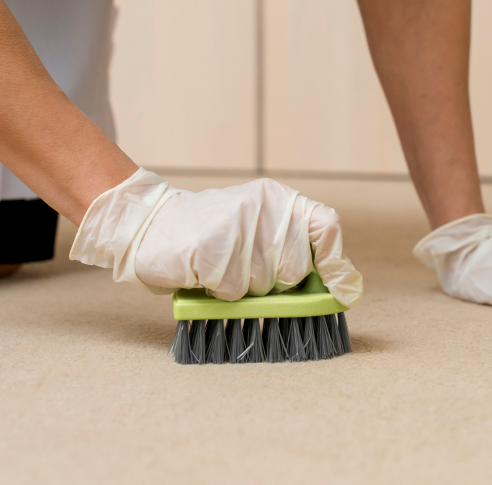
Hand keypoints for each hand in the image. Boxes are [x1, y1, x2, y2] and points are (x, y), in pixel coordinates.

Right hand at [70, 170, 362, 307]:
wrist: (150, 225)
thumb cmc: (209, 235)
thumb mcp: (256, 227)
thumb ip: (292, 247)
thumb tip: (338, 287)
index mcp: (278, 199)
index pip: (325, 226)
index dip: (336, 263)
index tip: (341, 292)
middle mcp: (263, 207)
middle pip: (295, 269)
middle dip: (275, 284)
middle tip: (246, 270)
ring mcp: (237, 226)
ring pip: (263, 286)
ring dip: (242, 289)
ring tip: (220, 267)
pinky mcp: (211, 249)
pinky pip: (232, 292)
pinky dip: (218, 293)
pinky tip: (204, 273)